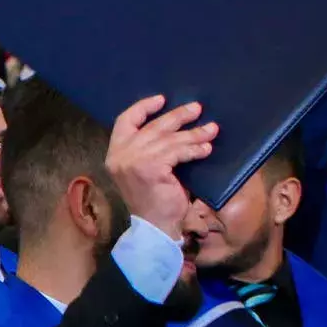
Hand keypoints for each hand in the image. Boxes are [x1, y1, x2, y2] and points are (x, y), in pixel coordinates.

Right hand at [104, 95, 216, 237]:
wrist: (155, 226)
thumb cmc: (153, 198)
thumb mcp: (144, 168)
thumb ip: (149, 149)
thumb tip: (175, 125)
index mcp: (115, 153)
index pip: (124, 121)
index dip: (143, 107)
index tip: (162, 99)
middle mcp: (120, 155)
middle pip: (152, 126)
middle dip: (178, 116)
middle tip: (197, 109)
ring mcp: (133, 161)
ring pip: (169, 139)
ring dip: (194, 133)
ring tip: (212, 129)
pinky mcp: (150, 168)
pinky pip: (177, 152)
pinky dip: (195, 149)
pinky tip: (206, 148)